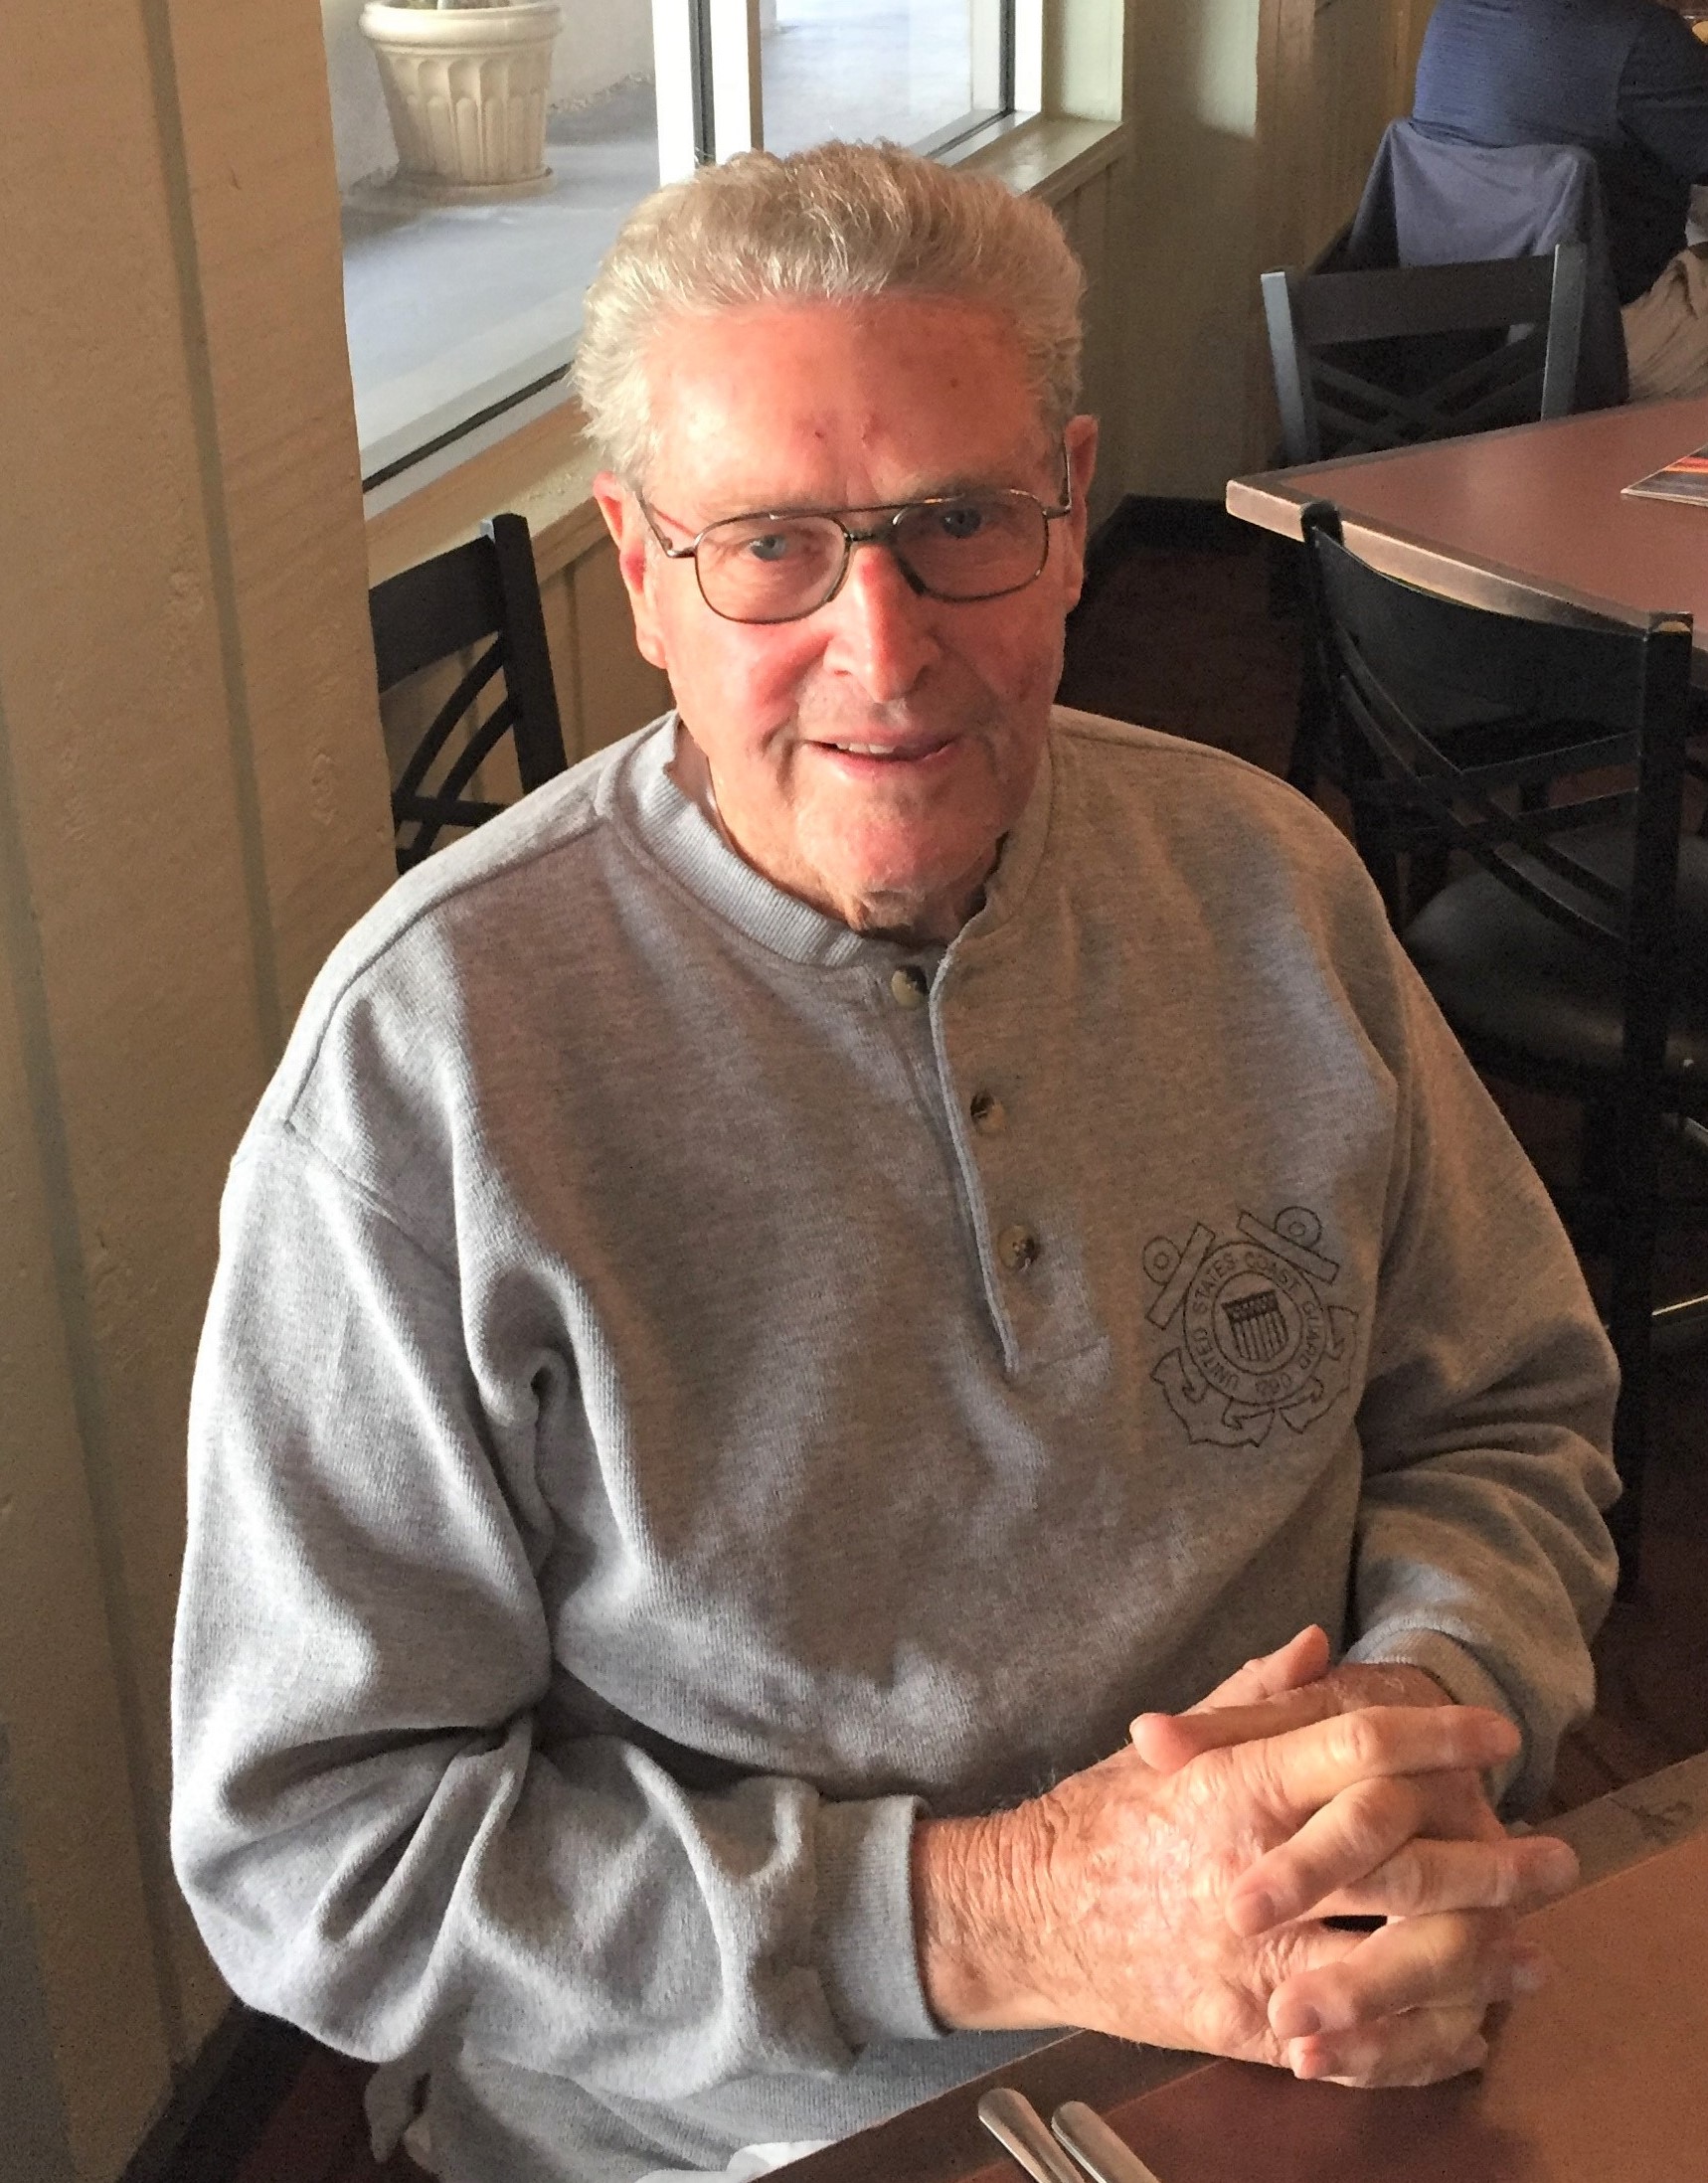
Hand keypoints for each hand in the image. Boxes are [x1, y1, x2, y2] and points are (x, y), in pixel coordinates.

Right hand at [911, 1697, 1569, 2085]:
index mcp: (1228, 1787)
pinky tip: (1460, 2025)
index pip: (1353, 1750)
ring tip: (1528, 1951)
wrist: (1022, 1914)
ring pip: (1387, 1962)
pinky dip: (1414, 2043)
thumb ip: (1252, 1697)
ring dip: (1472, 1961)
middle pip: (1393, 1862)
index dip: (1433, 1734)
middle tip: (1550, 1854)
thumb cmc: (1098, 1820)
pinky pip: (1348, 2044)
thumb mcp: (1168, 1742)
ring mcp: (1245, 1956)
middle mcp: (1245, 1871)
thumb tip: (1320, 1645)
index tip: (1490, 1728)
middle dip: (1487, 1861)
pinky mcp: (1242, 2025)